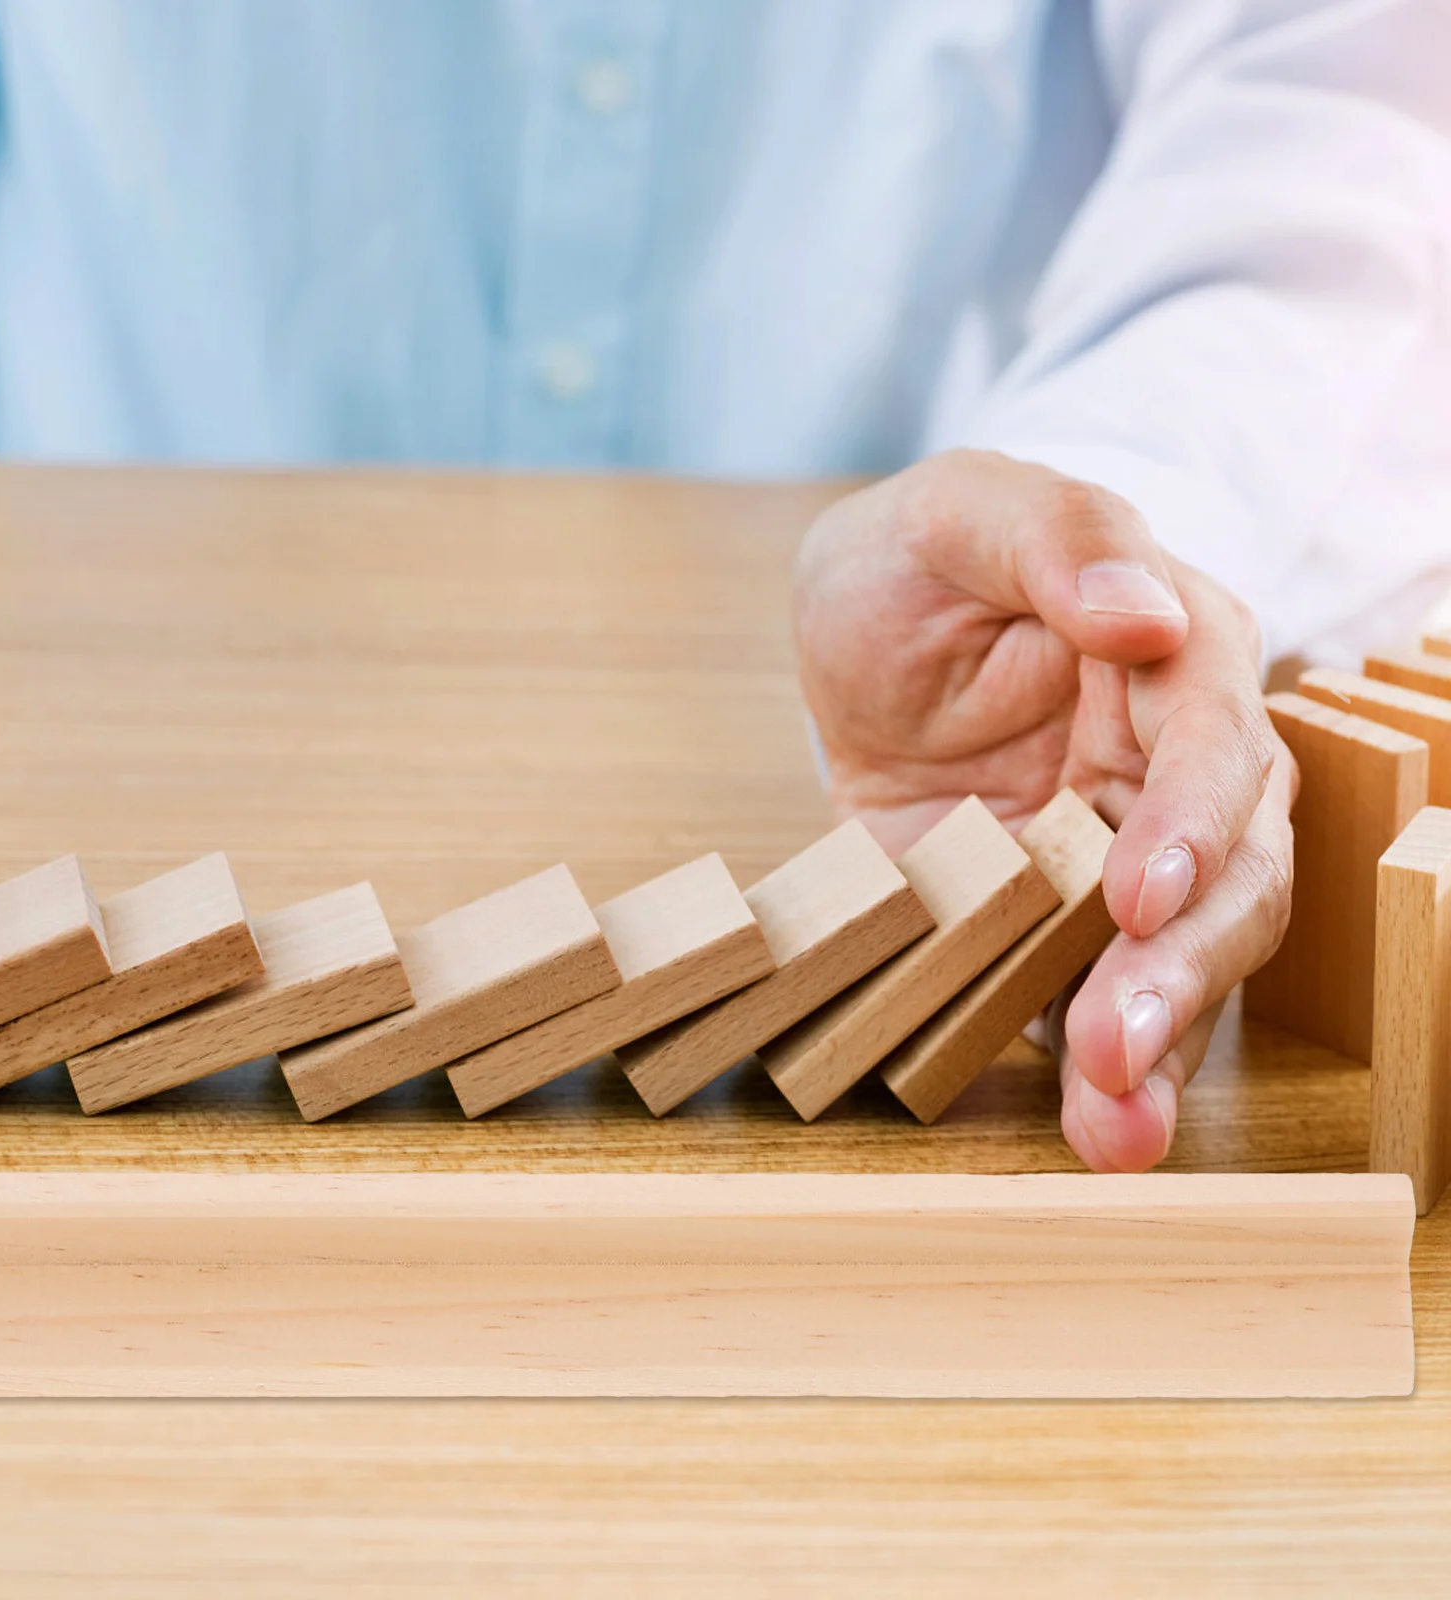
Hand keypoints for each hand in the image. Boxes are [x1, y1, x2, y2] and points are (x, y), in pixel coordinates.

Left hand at [794, 449, 1295, 1170]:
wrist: (862, 630)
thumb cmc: (920, 557)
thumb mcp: (957, 511)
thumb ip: (1053, 535)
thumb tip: (1145, 612)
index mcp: (1176, 655)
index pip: (1216, 743)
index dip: (1190, 821)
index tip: (1138, 892)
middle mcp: (1172, 767)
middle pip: (1225, 876)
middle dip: (1182, 967)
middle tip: (1118, 1045)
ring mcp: (1119, 853)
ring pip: (1179, 956)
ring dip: (1157, 1045)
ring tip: (1116, 1130)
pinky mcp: (1055, 916)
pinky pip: (1090, 992)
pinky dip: (1098, 1066)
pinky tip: (1095, 1128)